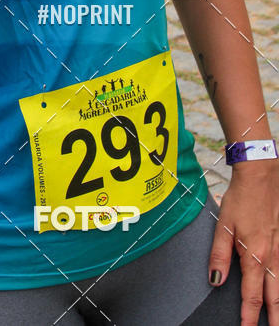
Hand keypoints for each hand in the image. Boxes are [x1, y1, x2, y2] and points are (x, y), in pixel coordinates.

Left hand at [207, 158, 278, 324]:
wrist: (261, 176)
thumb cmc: (241, 199)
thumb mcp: (223, 225)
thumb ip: (219, 255)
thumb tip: (215, 280)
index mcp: (254, 256)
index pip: (252, 296)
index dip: (249, 317)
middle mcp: (272, 258)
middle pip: (275, 298)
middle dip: (273, 319)